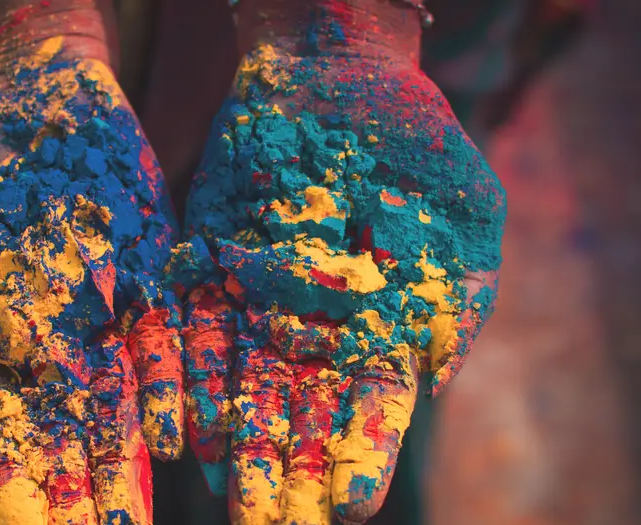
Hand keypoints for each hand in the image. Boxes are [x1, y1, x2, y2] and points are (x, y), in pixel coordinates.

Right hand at [0, 36, 182, 524]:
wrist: (21, 90)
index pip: (1, 446)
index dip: (17, 499)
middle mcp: (50, 350)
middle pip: (69, 447)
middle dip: (84, 505)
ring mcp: (105, 318)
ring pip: (123, 411)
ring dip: (131, 472)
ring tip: (137, 523)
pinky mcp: (151, 278)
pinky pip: (166, 345)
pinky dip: (171, 392)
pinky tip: (179, 441)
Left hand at [173, 36, 504, 524]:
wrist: (337, 77)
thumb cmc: (415, 144)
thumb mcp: (461, 215)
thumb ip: (453, 297)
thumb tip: (435, 379)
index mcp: (381, 328)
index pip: (372, 408)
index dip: (363, 455)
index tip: (353, 507)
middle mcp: (315, 330)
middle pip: (300, 415)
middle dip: (287, 476)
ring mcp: (259, 302)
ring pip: (242, 387)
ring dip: (234, 447)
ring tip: (224, 503)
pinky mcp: (210, 268)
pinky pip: (194, 333)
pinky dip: (187, 379)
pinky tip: (179, 428)